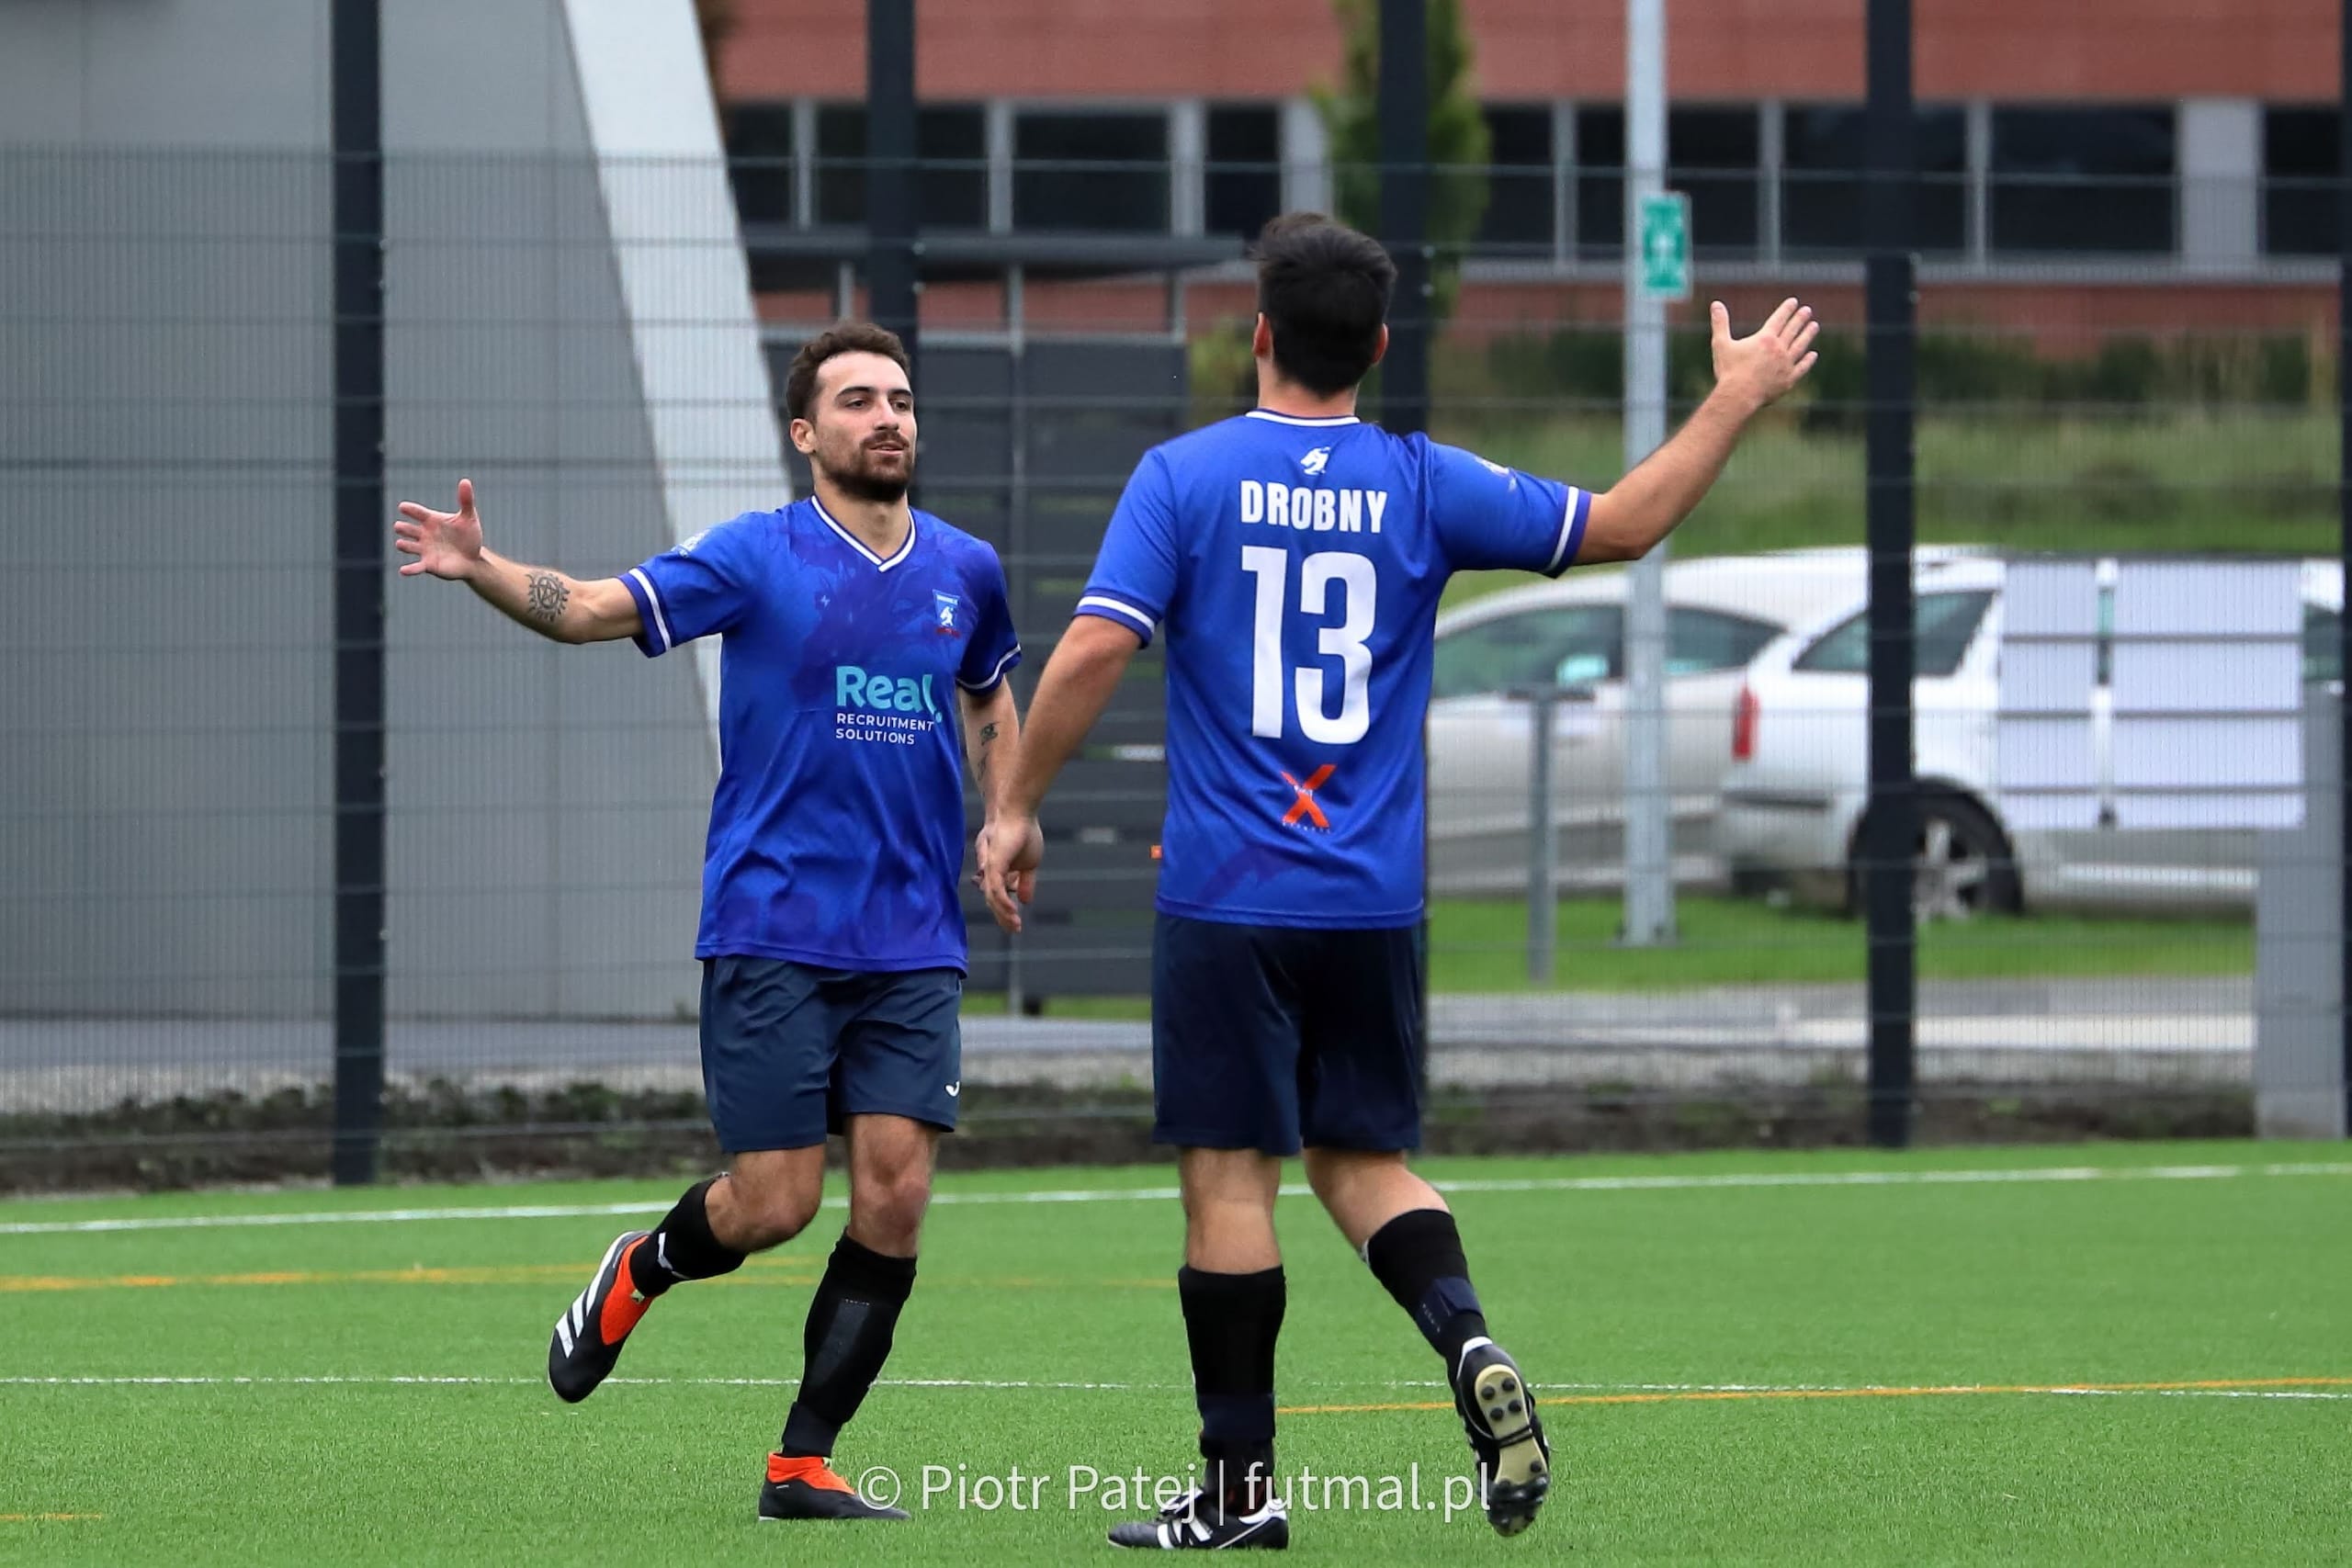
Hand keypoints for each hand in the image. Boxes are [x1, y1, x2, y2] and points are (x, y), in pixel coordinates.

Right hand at [394, 478, 485, 579]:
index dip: (410, 510)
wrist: (474, 558)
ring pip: (408, 546)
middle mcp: (424, 534)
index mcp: (431, 520)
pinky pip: (416, 567)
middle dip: (403, 528)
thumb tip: (465, 481)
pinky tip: (403, 570)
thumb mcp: (469, 517)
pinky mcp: (428, 564)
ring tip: (401, 543)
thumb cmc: (469, 536)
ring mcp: (424, 549)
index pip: (418, 512)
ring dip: (404, 545)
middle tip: (399, 527)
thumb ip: (466, 500)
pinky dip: (409, 569)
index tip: (403, 507)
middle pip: (409, 529)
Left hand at [974, 814, 1042, 933]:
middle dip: (1003, 917)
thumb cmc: (1023, 832)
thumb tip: (1026, 901)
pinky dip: (1004, 903)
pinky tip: (1013, 913)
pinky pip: (996, 890)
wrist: (1018, 813)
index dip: (1006, 911)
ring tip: (1016, 926)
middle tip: (1015, 929)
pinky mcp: (993, 866)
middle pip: (993, 901)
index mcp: (997, 873)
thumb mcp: (1029, 864)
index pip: (998, 897)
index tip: (1016, 925)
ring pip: (993, 899)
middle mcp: (989, 873)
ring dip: (1004, 915)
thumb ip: (1025, 882)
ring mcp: (990, 870)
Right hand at [1710, 298, 1818, 415]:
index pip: (1779, 319)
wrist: (1739, 396)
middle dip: (1800, 319)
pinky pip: (1801, 368)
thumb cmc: (1728, 371)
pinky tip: (1813, 355)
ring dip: (1808, 335)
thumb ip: (1720, 323)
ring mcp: (1786, 365)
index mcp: (1765, 339)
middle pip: (1792, 330)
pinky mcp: (1788, 380)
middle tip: (1807, 311)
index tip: (1794, 302)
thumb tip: (1715, 304)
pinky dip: (1808, 361)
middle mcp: (1779, 349)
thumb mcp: (1721, 344)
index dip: (1786, 309)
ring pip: (1800, 346)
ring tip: (1814, 326)